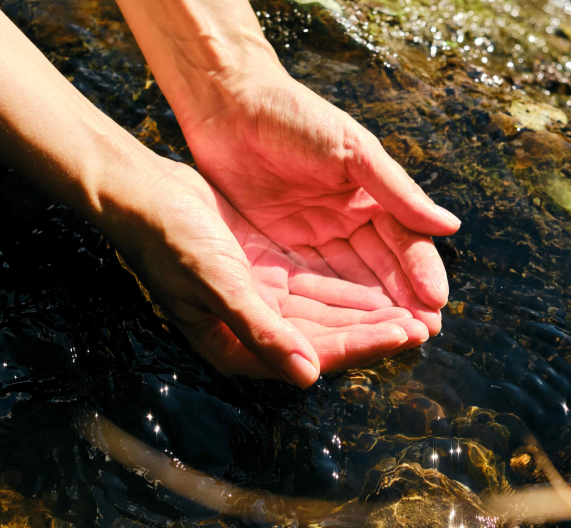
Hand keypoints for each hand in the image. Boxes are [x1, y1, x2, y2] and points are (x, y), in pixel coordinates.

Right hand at [100, 154, 428, 385]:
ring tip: (412, 308)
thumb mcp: (218, 283)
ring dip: (366, 312)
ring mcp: (260, 301)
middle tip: (426, 325)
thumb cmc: (171, 240)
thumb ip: (261, 332)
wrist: (143, 192)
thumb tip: (306, 377)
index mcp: (238, 346)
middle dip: (376, 332)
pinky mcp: (263, 274)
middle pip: (328, 338)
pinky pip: (314, 287)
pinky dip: (345, 288)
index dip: (364, 345)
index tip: (409, 334)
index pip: (315, 353)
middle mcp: (253, 330)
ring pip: (326, 313)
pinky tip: (377, 285)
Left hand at [179, 69, 460, 334]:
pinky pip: (311, 282)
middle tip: (425, 334)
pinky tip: (345, 329)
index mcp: (373, 195)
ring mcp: (316, 235)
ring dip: (372, 311)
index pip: (405, 240)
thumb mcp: (353, 151)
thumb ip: (397, 192)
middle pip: (382, 268)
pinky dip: (330, 306)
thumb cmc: (295, 116)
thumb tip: (450, 227)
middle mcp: (349, 220)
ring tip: (394, 341)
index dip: (421, 271)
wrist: (229, 104)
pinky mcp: (280, 247)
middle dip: (404, 301)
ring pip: (350, 282)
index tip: (437, 303)